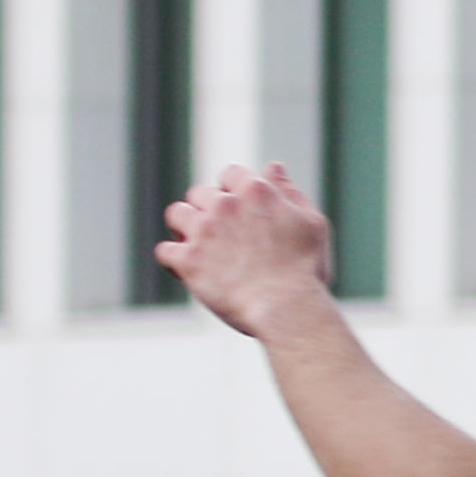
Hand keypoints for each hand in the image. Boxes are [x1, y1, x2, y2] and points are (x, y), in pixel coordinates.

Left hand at [157, 164, 336, 338]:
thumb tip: (274, 167)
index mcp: (255, 191)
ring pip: (177, 214)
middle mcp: (225, 204)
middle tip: (222, 237)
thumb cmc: (305, 271)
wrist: (289, 309)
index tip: (241, 214)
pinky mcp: (188, 260)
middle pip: (200, 193)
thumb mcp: (311, 224)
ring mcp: (203, 231)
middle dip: (208, 211)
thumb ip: (290, 192)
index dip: (233, 193)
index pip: (230, 175)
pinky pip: (164, 251)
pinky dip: (173, 260)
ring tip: (199, 247)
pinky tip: (186, 269)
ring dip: (184, 228)